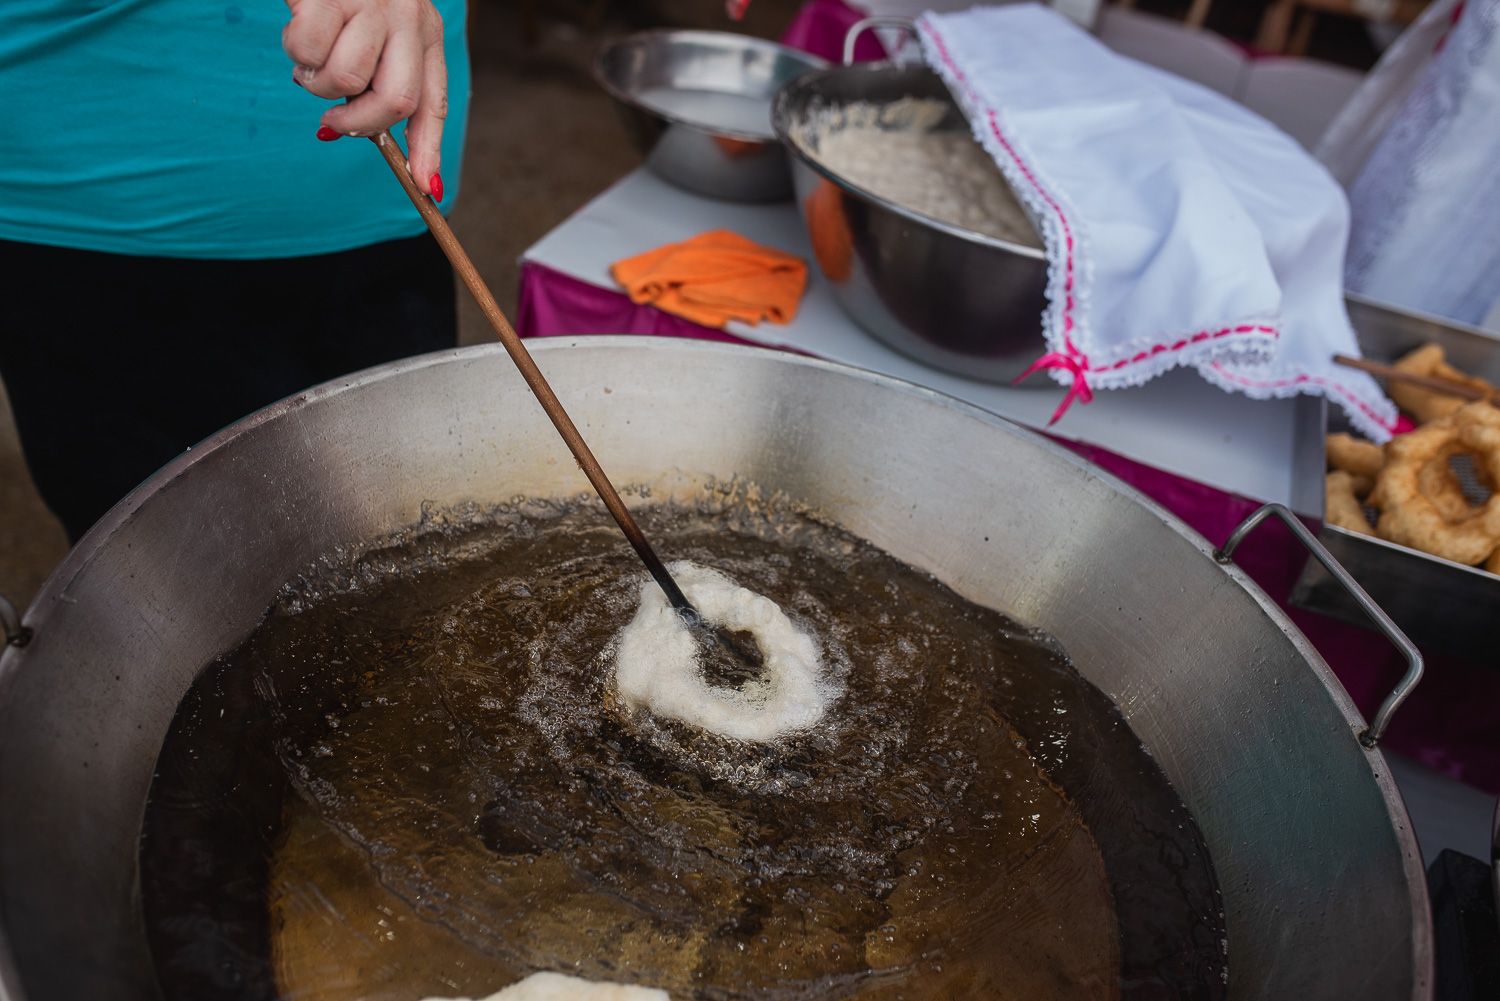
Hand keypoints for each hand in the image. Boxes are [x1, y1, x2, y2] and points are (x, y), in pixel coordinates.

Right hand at [284, 0, 447, 197]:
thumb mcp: (374, 32)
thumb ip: (373, 78)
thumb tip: (343, 133)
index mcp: (425, 34)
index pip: (434, 103)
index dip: (430, 150)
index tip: (426, 188)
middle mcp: (409, 19)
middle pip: (395, 102)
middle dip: (357, 123)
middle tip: (331, 119)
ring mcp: (373, 6)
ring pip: (346, 80)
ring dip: (316, 80)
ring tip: (311, 56)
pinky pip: (308, 53)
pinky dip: (295, 51)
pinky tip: (300, 25)